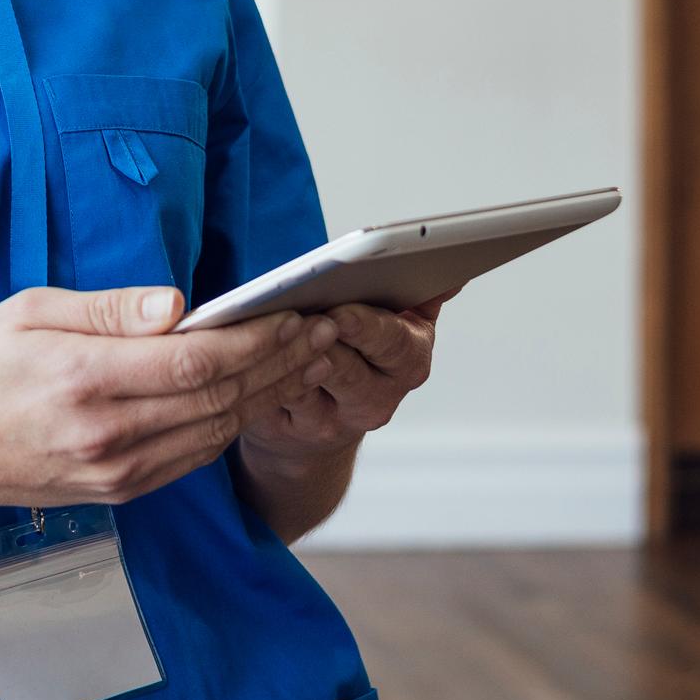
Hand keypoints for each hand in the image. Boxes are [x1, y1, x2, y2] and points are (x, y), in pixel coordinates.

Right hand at [0, 286, 338, 521]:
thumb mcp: (27, 313)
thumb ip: (108, 309)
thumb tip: (178, 303)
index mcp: (84, 381)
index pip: (196, 362)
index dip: (256, 339)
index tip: (296, 312)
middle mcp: (107, 435)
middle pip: (220, 398)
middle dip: (281, 361)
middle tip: (324, 328)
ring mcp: (117, 471)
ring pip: (217, 431)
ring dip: (270, 393)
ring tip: (306, 357)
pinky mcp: (121, 490)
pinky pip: (195, 455)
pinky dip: (234, 422)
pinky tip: (256, 393)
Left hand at [239, 290, 450, 469]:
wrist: (324, 417)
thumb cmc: (360, 351)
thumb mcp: (397, 321)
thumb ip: (419, 291)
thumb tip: (450, 267)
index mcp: (408, 361)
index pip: (394, 343)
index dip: (366, 327)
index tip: (343, 311)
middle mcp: (377, 399)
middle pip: (350, 372)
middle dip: (325, 344)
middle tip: (301, 321)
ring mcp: (335, 422)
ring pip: (307, 388)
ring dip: (288, 360)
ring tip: (272, 333)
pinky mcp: (293, 432)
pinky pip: (274, 404)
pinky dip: (260, 377)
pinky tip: (248, 354)